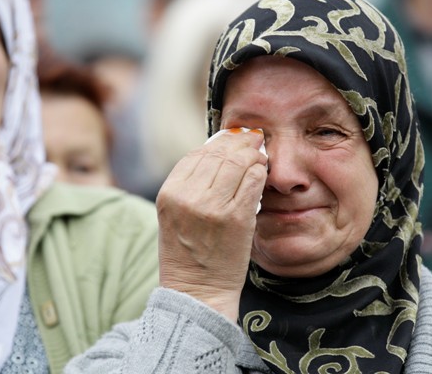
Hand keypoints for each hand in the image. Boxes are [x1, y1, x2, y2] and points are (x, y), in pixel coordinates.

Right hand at [156, 130, 267, 320]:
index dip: (218, 143)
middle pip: (218, 154)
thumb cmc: (188, 255)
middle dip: (239, 143)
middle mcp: (188, 197)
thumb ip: (190, 185)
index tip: (232, 139)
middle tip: (253, 139)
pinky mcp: (237, 218)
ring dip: (252, 154)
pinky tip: (262, 171)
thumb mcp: (175, 215)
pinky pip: (253, 181)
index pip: (196, 154)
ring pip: (238, 163)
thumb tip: (219, 152)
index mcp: (169, 194)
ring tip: (259, 154)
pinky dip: (260, 171)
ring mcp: (213, 207)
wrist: (197, 292)